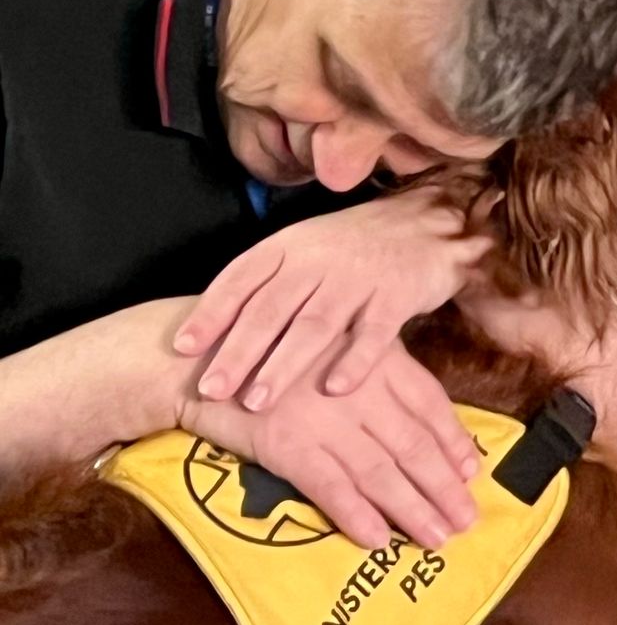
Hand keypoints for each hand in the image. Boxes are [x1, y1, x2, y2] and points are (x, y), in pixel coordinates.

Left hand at [173, 191, 493, 409]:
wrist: (425, 223)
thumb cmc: (352, 247)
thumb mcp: (303, 252)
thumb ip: (264, 287)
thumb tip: (209, 333)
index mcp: (290, 245)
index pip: (242, 277)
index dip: (211, 311)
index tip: (183, 348)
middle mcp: (319, 258)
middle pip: (272, 308)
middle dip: (239, 350)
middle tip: (211, 389)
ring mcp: (358, 276)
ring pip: (315, 323)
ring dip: (284, 363)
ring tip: (257, 401)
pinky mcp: (397, 294)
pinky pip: (374, 332)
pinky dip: (354, 361)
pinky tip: (334, 390)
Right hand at [179, 335, 480, 550]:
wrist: (197, 362)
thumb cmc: (266, 352)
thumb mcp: (328, 346)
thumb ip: (371, 371)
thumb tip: (414, 414)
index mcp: (371, 355)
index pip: (428, 401)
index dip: (453, 439)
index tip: (471, 471)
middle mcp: (354, 386)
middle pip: (412, 443)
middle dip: (443, 486)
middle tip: (467, 519)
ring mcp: (321, 417)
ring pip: (380, 470)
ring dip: (412, 509)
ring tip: (437, 539)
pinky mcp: (286, 444)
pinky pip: (330, 486)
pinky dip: (356, 515)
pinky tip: (378, 538)